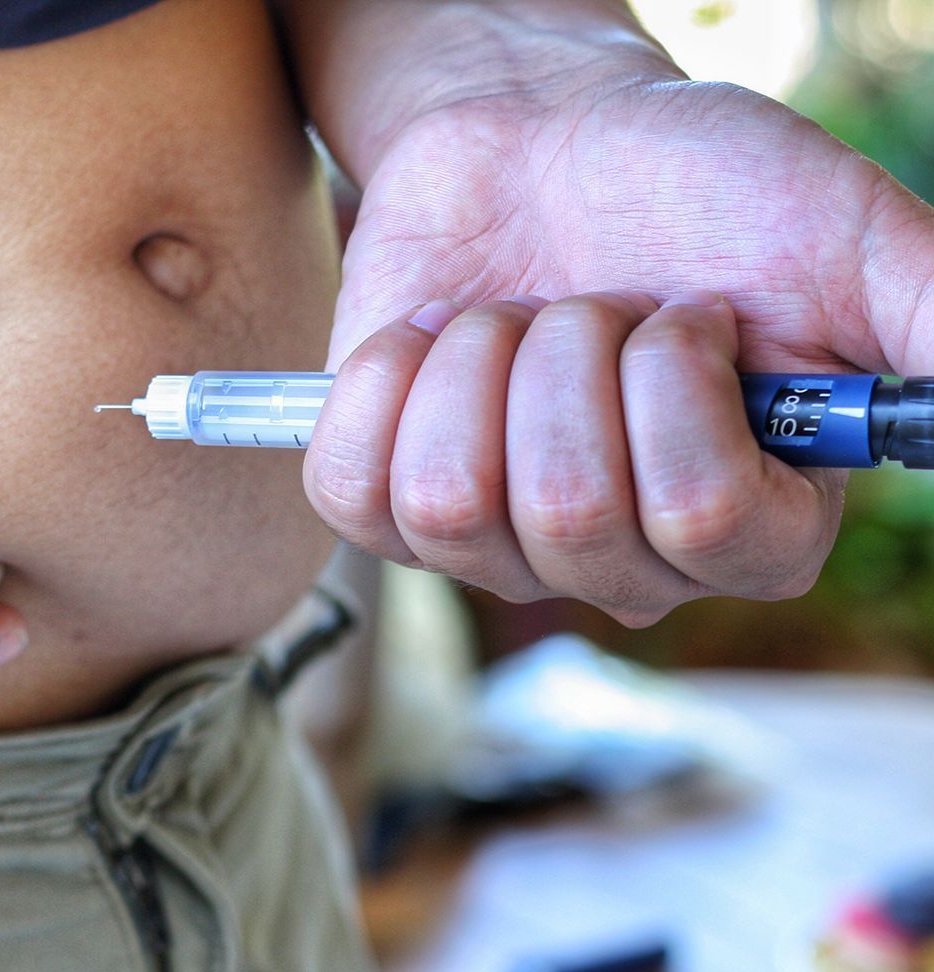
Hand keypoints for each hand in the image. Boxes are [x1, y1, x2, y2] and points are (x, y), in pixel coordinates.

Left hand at [304, 65, 933, 622]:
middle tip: (583, 307)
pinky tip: (427, 343)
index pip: (702, 520)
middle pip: (568, 510)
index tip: (685, 310)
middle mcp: (612, 564)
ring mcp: (488, 549)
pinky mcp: (387, 509)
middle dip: (569, 354)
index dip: (675, 387)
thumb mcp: (834, 239)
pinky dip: (381, 385)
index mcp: (734, 529)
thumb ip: (924, 321)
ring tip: (507, 323)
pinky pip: (353, 490)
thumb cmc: (688, 195)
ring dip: (479, 362)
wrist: (540, 149)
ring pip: (452, 500)